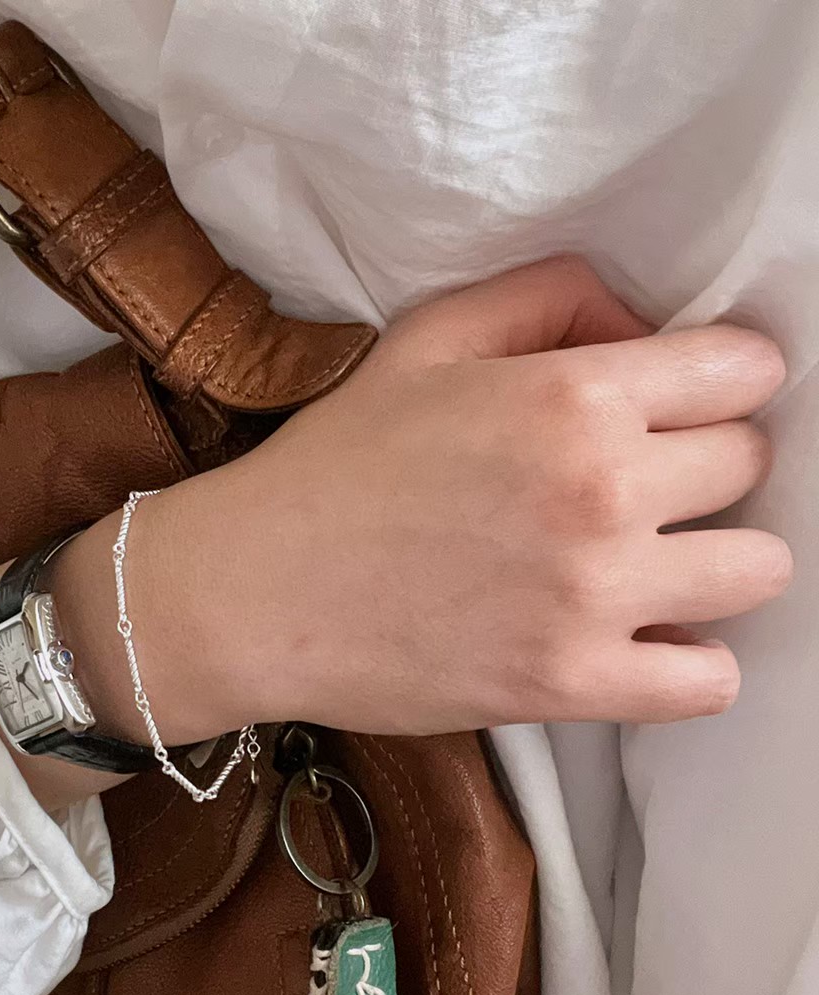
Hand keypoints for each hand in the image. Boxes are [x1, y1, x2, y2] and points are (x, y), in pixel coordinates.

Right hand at [51, 256, 789, 746]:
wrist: (253, 591)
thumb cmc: (333, 465)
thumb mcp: (425, 340)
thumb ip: (550, 296)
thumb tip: (644, 324)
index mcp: (573, 396)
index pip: (745, 372)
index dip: (713, 384)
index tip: (674, 408)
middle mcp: (602, 492)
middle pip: (751, 466)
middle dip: (702, 467)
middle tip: (635, 488)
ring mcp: (592, 598)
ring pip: (754, 570)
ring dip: (710, 562)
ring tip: (646, 566)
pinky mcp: (569, 685)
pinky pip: (710, 681)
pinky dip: (690, 662)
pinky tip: (639, 641)